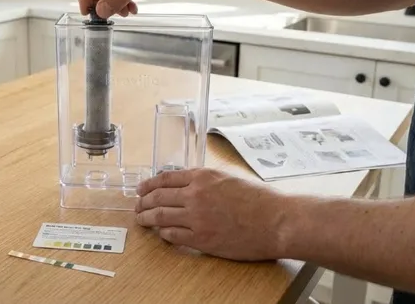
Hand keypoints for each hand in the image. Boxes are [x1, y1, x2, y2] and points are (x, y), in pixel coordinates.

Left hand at [135, 168, 290, 260]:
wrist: (277, 221)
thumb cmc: (260, 200)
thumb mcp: (229, 178)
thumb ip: (206, 180)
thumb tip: (189, 183)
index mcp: (202, 176)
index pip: (165, 178)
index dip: (149, 184)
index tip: (141, 189)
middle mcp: (195, 194)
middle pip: (157, 197)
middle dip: (143, 202)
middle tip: (138, 206)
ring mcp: (196, 218)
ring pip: (160, 216)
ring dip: (147, 218)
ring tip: (142, 220)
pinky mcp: (201, 239)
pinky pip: (172, 235)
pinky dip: (163, 233)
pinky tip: (162, 233)